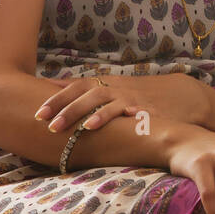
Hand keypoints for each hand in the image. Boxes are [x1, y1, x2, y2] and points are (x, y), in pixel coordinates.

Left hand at [34, 72, 208, 133]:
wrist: (178, 94)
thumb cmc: (136, 95)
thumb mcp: (109, 89)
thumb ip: (82, 90)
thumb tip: (48, 87)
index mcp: (102, 84)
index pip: (74, 87)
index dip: (55, 100)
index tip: (36, 114)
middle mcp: (114, 88)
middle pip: (86, 94)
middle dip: (66, 108)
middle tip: (46, 124)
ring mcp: (131, 97)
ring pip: (107, 102)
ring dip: (91, 114)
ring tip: (76, 129)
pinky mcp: (147, 108)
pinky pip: (133, 111)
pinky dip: (120, 115)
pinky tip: (113, 122)